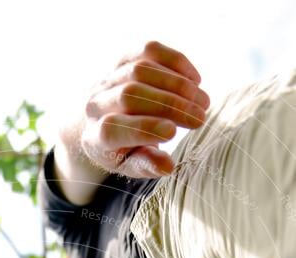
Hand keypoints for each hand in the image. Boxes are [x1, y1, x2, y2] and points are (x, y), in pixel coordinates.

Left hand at [80, 41, 209, 177]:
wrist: (99, 121)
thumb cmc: (120, 149)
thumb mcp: (130, 165)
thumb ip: (146, 165)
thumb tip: (168, 166)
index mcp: (95, 137)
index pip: (113, 128)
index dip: (143, 128)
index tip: (173, 132)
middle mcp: (96, 104)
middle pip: (131, 95)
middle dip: (170, 105)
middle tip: (200, 118)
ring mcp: (108, 78)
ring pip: (141, 70)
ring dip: (178, 84)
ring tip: (202, 101)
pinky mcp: (124, 59)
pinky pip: (149, 51)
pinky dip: (176, 63)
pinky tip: (195, 81)